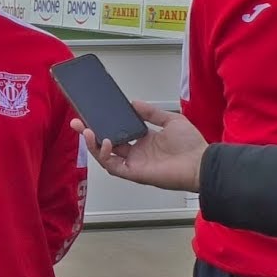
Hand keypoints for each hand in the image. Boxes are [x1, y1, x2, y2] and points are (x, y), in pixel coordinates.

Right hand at [71, 101, 207, 191]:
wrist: (200, 162)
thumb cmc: (190, 145)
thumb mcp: (170, 120)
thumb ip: (151, 112)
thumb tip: (133, 103)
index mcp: (143, 141)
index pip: (116, 133)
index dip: (103, 125)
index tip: (92, 114)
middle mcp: (135, 153)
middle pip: (105, 144)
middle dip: (88, 133)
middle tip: (75, 122)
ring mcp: (133, 164)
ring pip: (104, 156)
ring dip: (92, 144)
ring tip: (85, 130)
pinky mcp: (134, 173)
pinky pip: (113, 166)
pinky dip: (105, 155)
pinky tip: (105, 141)